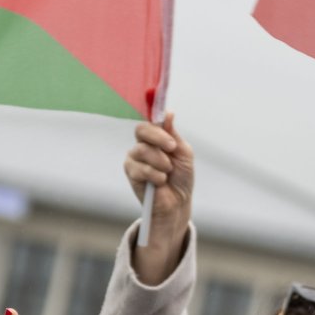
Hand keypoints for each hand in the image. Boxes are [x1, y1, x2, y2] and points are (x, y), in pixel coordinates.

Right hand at [123, 113, 193, 284]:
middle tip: (172, 148)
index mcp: (156, 137)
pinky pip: (140, 168)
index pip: (151, 120)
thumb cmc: (181, 177)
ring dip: (160, 161)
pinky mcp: (131, 173)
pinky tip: (160, 182)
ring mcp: (134, 158)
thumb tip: (168, 112)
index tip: (166, 114)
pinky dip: (155, 175)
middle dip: (159, 137)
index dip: (154, 114)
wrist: (178, 202)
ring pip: (142, 149)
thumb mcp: (183, 153)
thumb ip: (174, 134)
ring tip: (168, 172)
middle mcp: (143, 144)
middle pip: (142, 129)